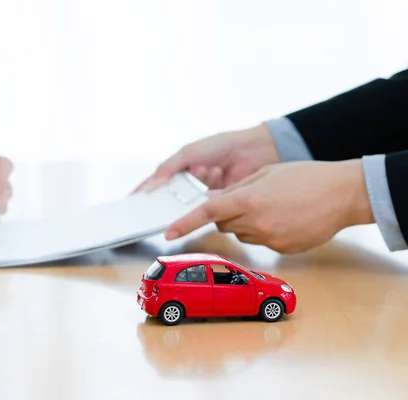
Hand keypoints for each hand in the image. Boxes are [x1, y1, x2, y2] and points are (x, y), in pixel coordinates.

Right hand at [134, 124, 279, 191]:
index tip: (129, 205)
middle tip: (170, 198)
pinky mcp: (214, 204)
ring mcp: (199, 194)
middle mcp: (186, 184)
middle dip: (169, 197)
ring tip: (210, 172)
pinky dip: (208, 198)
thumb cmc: (219, 146)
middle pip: (168, 198)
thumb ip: (166, 170)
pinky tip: (216, 182)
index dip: (141, 194)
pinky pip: (203, 209)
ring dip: (197, 187)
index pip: (152, 185)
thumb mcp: (188, 153)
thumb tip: (148, 188)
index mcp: (175, 170)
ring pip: (186, 204)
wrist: (253, 151)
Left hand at [164, 160, 373, 252]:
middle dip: (226, 214)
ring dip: (245, 223)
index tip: (169, 233)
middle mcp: (256, 223)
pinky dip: (264, 231)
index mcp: (249, 200)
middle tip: (246, 200)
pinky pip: (261, 242)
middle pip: (223, 224)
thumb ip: (236, 189)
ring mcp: (270, 239)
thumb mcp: (265, 174)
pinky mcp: (283, 249)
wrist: (342, 194)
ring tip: (271, 207)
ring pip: (242, 234)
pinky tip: (284, 218)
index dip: (185, 223)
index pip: (208, 212)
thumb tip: (213, 199)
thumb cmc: (305, 177)